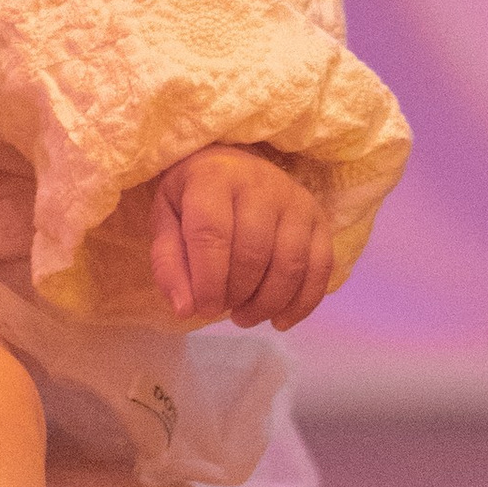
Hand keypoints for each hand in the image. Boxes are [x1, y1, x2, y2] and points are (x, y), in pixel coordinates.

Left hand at [150, 147, 333, 328]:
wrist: (232, 166)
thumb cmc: (192, 196)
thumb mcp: (166, 218)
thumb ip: (169, 262)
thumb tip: (185, 310)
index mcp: (214, 177)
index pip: (212, 234)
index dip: (208, 281)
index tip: (202, 309)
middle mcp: (261, 184)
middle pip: (254, 253)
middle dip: (236, 294)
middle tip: (221, 310)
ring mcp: (297, 201)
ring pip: (290, 264)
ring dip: (267, 303)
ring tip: (244, 317)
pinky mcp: (320, 219)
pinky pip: (321, 268)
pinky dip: (302, 303)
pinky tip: (279, 321)